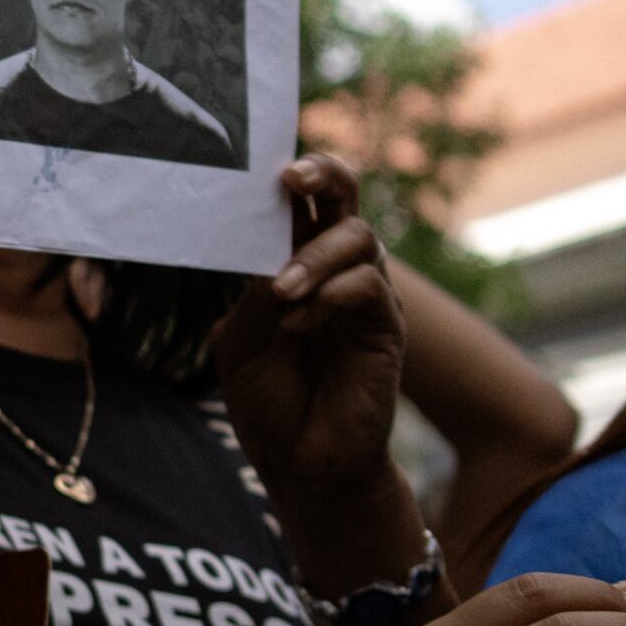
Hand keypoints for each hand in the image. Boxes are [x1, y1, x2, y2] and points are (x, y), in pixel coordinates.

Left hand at [208, 154, 409, 528]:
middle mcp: (332, 269)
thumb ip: (252, 298)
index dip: (292, 174)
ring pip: (358, 238)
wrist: (299, 461)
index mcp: (291, 263)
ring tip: (281, 291)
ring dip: (315, 257)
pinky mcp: (387, 327)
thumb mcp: (239, 343)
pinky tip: (297, 320)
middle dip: (324, 174)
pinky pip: (368, 287)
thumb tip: (268, 258)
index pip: (298, 204)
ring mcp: (363, 296)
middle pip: (344, 198)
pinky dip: (331, 294)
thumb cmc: (266, 399)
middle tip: (292, 178)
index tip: (268, 164)